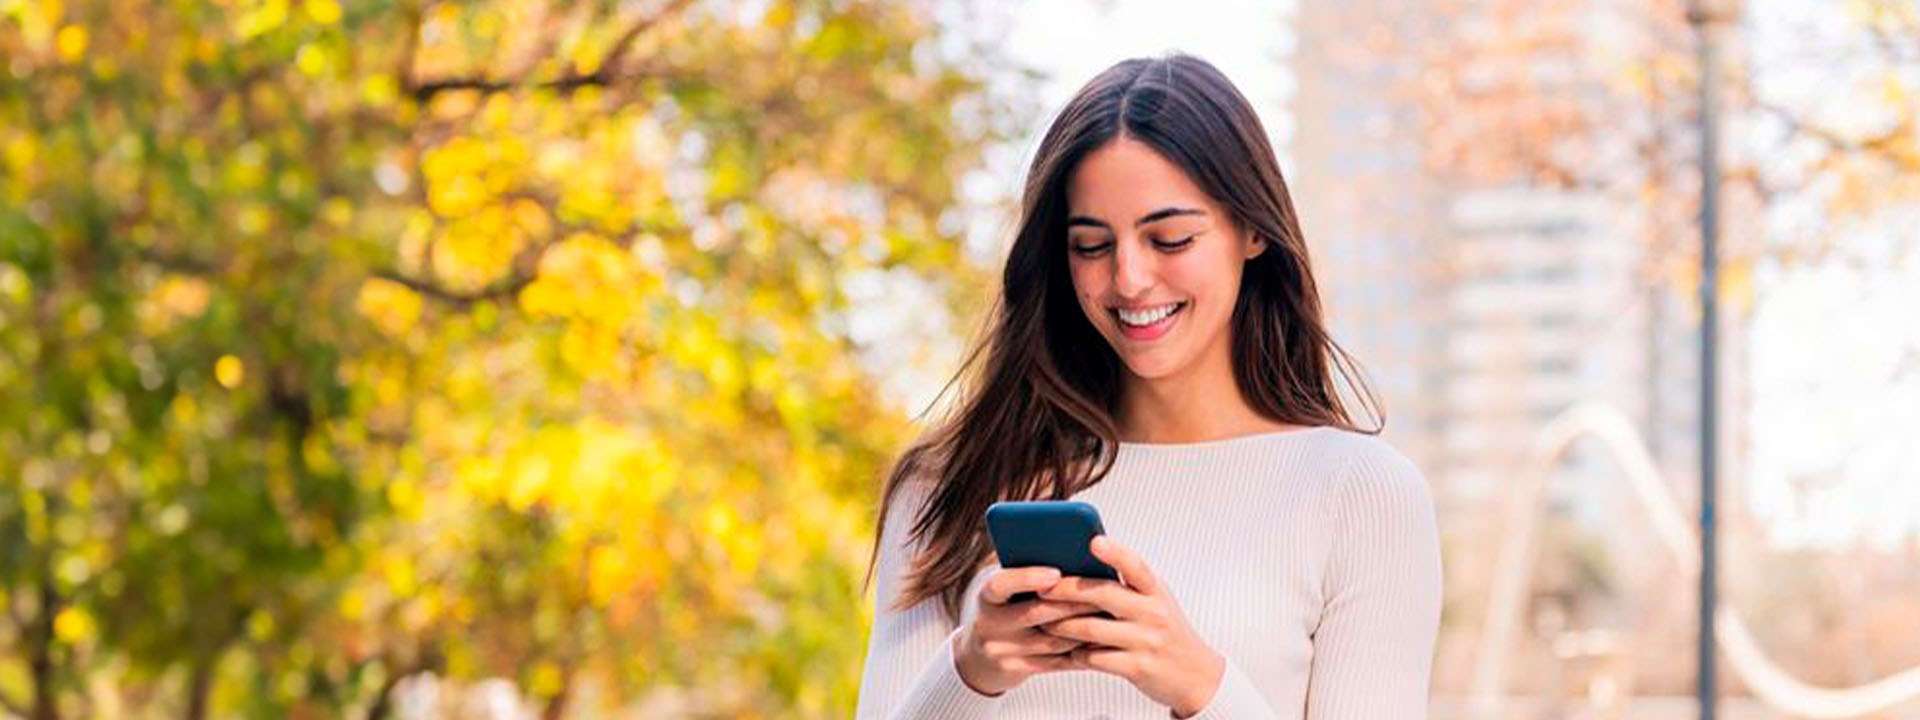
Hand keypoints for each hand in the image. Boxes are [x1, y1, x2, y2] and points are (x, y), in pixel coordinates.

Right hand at [953, 566, 1107, 695]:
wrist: (980, 657)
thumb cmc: (1004, 612)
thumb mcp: (1006, 593)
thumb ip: (1028, 577)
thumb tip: (1070, 556)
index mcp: (987, 597)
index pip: (1002, 585)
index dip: (1027, 578)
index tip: (1056, 573)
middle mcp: (989, 624)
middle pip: (1035, 613)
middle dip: (1072, 602)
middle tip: (1103, 591)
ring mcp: (1001, 651)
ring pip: (1051, 640)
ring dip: (1082, 628)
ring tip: (1108, 614)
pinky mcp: (1016, 670)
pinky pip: (1055, 662)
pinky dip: (1080, 651)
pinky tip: (1099, 641)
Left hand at [1036, 536, 1224, 717]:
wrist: (1196, 676)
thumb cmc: (1167, 633)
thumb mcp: (1157, 602)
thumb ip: (1129, 585)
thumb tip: (1086, 564)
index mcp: (1156, 592)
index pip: (1137, 566)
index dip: (1116, 553)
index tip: (1094, 541)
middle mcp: (1153, 613)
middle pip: (1103, 595)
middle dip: (1067, 590)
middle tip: (1041, 588)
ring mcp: (1145, 641)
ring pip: (1092, 629)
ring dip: (1062, 625)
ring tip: (1044, 621)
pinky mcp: (1137, 667)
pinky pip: (1096, 658)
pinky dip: (1076, 654)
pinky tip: (1066, 651)